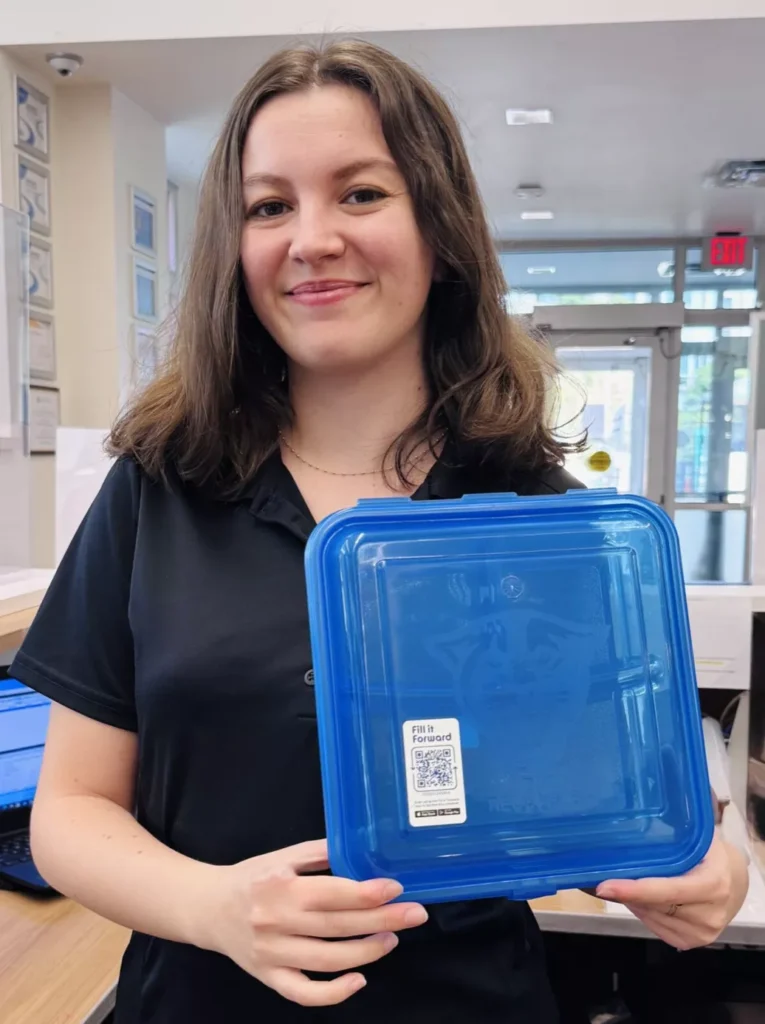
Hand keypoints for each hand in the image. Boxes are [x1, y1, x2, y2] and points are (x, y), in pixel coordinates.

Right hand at [196, 839, 427, 1006]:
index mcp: (280, 887)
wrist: (208, 908)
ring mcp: (272, 955)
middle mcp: (275, 922)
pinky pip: (304, 993)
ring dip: (366, 951)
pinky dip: (333, 992)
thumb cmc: (252, 878)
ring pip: (327, 959)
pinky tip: (358, 979)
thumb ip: (320, 853)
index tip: (396, 888)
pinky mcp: (269, 978)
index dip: (366, 893)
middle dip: (382, 920)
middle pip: (337, 926)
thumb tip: (362, 850)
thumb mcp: (282, 857)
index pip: (331, 893)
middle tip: (415, 914)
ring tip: (392, 939)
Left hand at [595, 831, 748, 949]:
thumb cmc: (711, 854)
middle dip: (627, 893)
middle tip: (605, 877)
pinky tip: (640, 899)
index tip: (604, 886)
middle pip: (655, 906)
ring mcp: (702, 934)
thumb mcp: (698, 839)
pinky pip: (656, 928)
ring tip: (626, 884)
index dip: (634, 889)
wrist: (735, 882)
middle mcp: (710, 914)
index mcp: (713, 884)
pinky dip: (643, 912)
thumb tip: (628, 827)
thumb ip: (672, 838)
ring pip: (651, 918)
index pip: (668, 891)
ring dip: (633, 903)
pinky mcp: (692, 943)